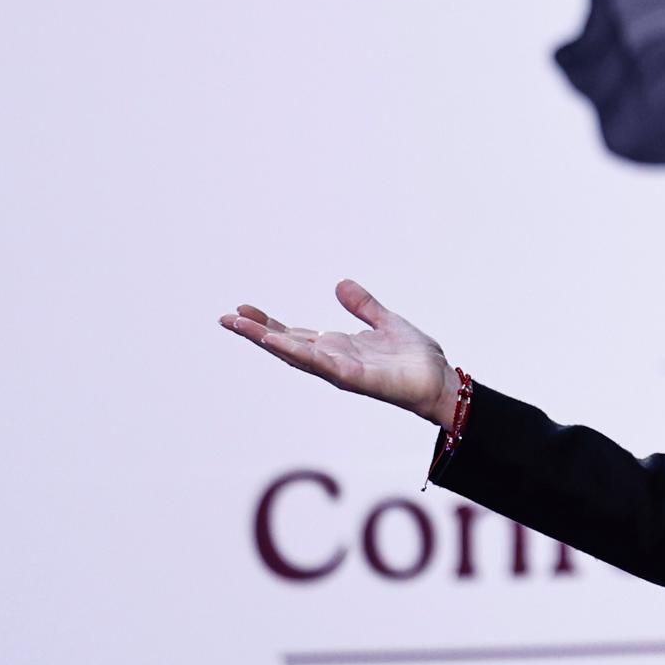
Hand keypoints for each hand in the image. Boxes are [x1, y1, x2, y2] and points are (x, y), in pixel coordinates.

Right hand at [220, 280, 456, 425]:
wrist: (439, 380)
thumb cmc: (414, 359)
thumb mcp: (385, 322)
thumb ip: (363, 306)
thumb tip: (340, 284)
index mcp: (337, 348)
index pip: (294, 334)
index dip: (268, 324)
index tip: (242, 310)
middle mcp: (332, 361)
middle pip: (286, 345)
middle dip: (256, 333)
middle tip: (226, 318)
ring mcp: (340, 371)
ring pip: (296, 355)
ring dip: (268, 341)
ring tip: (242, 327)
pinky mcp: (354, 378)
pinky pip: (322, 364)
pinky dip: (299, 352)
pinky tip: (279, 341)